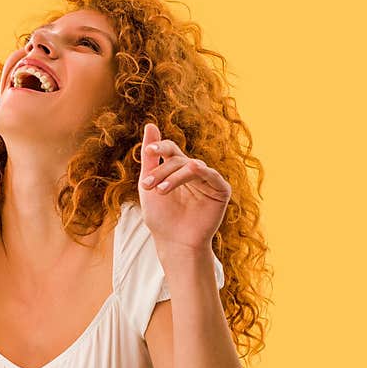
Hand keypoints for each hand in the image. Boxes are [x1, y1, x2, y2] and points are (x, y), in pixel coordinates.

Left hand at [138, 122, 230, 252]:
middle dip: (161, 171)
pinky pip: (212, 175)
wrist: (173, 242)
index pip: (170, 149)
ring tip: (160, 191)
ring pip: (191, 166)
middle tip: (147, 186)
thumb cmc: (160, 216)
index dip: (159, 147)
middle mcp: (193, 171)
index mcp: (176, 168)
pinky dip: (201, 172)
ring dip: (174, 176)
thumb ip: (150, 156)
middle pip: (177, 159)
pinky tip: (192, 170)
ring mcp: (207, 180)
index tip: (149, 151)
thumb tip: (150, 125)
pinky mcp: (220, 190)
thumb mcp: (149, 182)